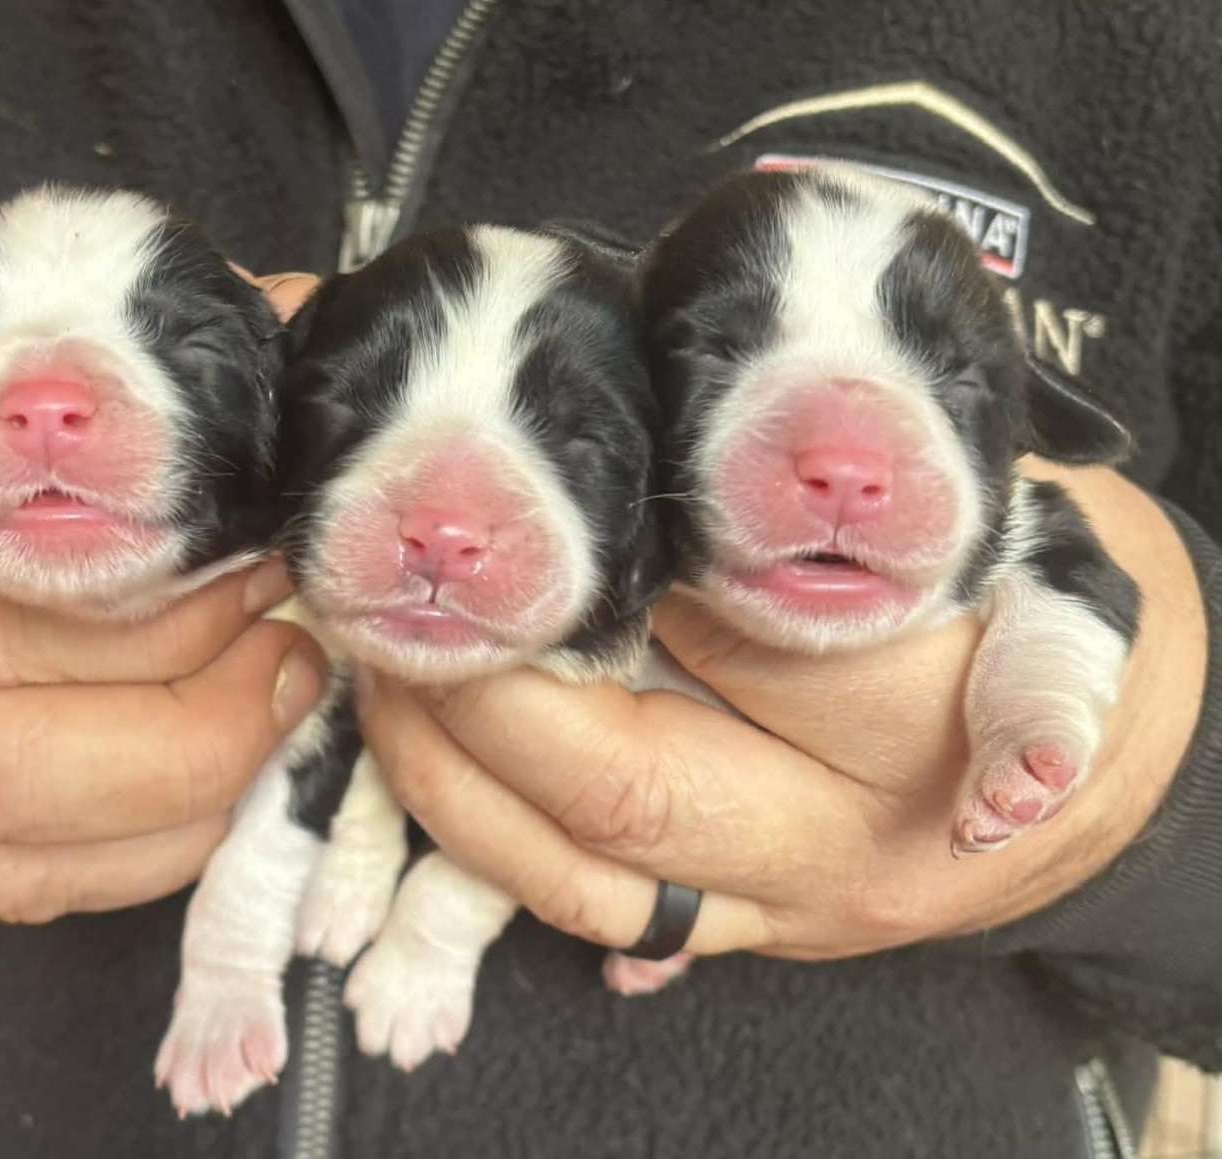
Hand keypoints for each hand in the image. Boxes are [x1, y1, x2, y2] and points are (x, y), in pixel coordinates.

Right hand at [0, 213, 324, 921]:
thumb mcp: (11, 282)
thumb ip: (150, 320)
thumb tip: (306, 323)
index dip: (164, 622)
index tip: (270, 577)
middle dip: (189, 734)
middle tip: (288, 660)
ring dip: (166, 810)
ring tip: (263, 718)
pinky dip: (117, 861)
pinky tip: (202, 798)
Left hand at [357, 459, 1207, 958]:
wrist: (1131, 764)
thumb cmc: (1049, 599)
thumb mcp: (984, 507)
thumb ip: (828, 497)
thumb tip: (636, 470)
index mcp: (927, 703)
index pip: (725, 640)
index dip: (589, 581)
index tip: (505, 526)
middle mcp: (853, 835)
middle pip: (631, 791)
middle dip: (479, 702)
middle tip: (398, 615)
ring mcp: (799, 906)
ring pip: (593, 886)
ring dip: (456, 793)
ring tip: (385, 690)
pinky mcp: (761, 935)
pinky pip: (608, 919)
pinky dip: (500, 851)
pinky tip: (438, 774)